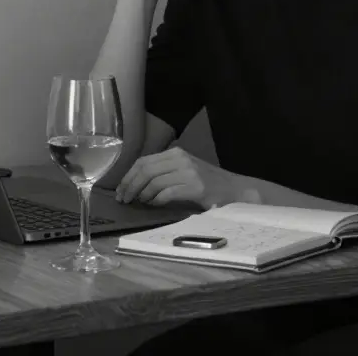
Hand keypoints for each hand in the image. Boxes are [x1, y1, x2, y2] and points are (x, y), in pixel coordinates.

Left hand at [114, 146, 256, 208]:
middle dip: (130, 186)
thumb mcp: (183, 171)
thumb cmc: (208, 184)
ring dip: (141, 194)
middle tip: (124, 199)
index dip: (128, 176)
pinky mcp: (196, 187)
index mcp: (175, 153)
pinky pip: (167, 193)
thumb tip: (135, 184)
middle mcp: (180, 158)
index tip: (120, 189)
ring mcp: (188, 171)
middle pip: (145, 170)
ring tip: (139, 203)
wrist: (236, 190)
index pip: (143, 161)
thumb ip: (164, 172)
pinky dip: (156, 200)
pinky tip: (154, 205)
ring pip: (153, 181)